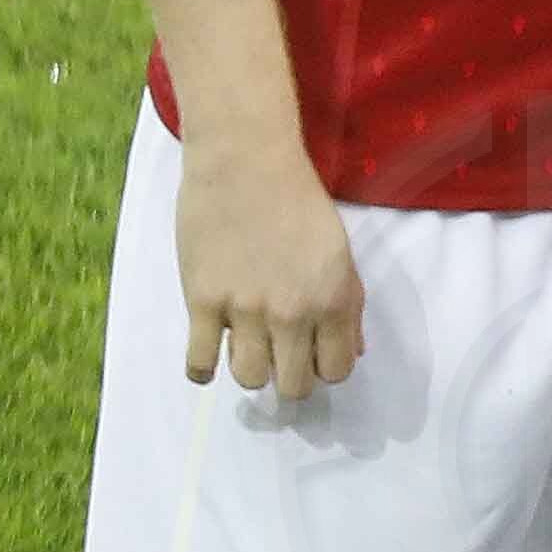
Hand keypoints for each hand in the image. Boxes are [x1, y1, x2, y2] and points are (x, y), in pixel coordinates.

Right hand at [174, 141, 362, 396]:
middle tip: (281, 358)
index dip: (325, 368)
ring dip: (251, 371)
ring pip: (250, 378)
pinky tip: (209, 355)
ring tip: (247, 349)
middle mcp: (292, 313)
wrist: (245, 165)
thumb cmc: (298, 204)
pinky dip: (203, 369)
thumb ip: (348, 306)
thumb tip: (351, 351)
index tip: (313, 354)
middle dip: (290, 379)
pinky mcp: (201, 301)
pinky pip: (200, 362)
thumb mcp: (340, 253)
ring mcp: (243, 310)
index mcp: (333, 301)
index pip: (336, 371)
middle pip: (293, 386)